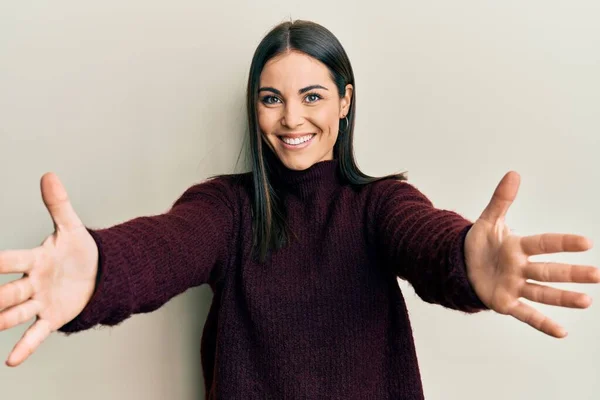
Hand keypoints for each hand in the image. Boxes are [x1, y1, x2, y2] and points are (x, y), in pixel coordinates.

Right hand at [0, 173, 98, 365]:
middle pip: (8, 291)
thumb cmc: (79, 251)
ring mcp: (40, 302)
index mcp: (35, 260)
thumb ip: (59, 205)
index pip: (11, 261)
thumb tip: (49, 175)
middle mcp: (32, 283)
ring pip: (15, 312)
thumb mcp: (71, 229)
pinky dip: (25, 346)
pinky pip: (36, 333)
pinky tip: (12, 361)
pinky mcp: (53, 317)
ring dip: (2, 320)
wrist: (98, 273)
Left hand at [464, 171, 599, 337]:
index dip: (562, 243)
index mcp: (518, 247)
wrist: (462, 265)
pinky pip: (526, 314)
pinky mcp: (506, 302)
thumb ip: (501, 200)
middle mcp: (521, 268)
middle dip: (571, 273)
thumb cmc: (480, 244)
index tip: (585, 242)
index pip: (543, 244)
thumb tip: (513, 174)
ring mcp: (515, 286)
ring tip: (586, 301)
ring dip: (562, 298)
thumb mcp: (488, 221)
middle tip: (597, 275)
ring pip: (542, 292)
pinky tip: (561, 332)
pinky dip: (542, 323)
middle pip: (548, 271)